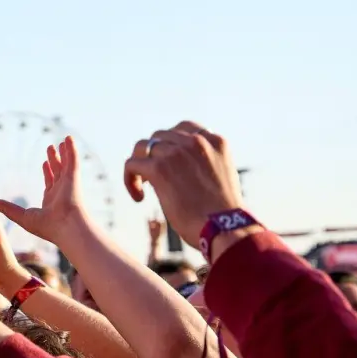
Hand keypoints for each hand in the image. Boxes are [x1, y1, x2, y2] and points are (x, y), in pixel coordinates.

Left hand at [0, 137, 93, 247]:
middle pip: (58, 171)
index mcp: (52, 201)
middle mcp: (62, 191)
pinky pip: (73, 159)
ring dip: (64, 153)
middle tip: (51, 148)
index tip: (44, 164)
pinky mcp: (74, 177)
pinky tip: (69, 138)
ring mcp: (69, 184)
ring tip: (62, 141)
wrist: (66, 228)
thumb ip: (6, 208)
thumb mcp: (22, 217)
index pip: (50, 183)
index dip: (48, 173)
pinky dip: (72, 149)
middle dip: (54, 160)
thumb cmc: (47, 227)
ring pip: (66, 164)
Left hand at [122, 121, 243, 251]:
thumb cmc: (223, 214)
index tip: (168, 161)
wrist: (226, 229)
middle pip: (160, 137)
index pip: (184, 128)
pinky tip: (139, 197)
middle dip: (154, 155)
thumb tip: (174, 165)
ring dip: (140, 167)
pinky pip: (131, 165)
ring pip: (142, 147)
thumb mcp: (218, 176)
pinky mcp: (159, 167)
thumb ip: (200, 163)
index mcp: (216, 141)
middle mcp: (196, 141)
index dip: (171, 144)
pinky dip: (130, 180)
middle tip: (153, 178)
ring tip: (145, 187)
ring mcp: (176, 152)